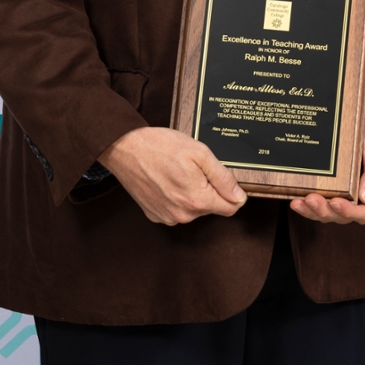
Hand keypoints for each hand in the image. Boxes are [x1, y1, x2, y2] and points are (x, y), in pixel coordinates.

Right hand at [99, 126, 245, 224]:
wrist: (125, 148)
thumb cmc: (161, 146)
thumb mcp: (200, 153)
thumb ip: (223, 178)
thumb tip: (239, 196)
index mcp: (197, 200)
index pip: (230, 208)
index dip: (232, 192)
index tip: (222, 178)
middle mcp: (182, 215)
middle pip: (211, 208)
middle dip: (209, 190)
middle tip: (194, 169)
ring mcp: (167, 217)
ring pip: (193, 210)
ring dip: (192, 194)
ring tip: (178, 172)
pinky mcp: (155, 215)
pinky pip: (176, 210)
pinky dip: (176, 198)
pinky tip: (167, 181)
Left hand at [289, 132, 364, 224]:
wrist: (356, 136)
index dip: (350, 211)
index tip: (336, 202)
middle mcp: (359, 204)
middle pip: (342, 217)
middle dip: (325, 210)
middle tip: (311, 198)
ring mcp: (343, 203)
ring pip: (327, 215)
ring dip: (312, 211)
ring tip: (300, 202)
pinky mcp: (329, 199)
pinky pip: (317, 209)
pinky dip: (306, 207)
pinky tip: (296, 201)